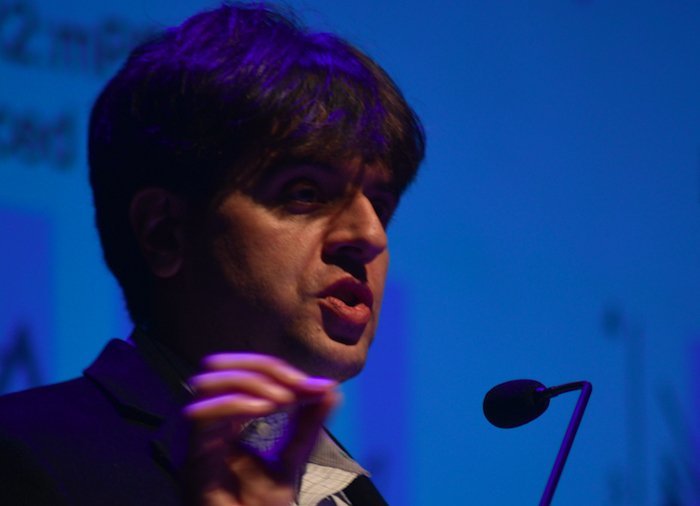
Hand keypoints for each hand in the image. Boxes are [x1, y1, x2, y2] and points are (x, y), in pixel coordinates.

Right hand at [183, 353, 339, 505]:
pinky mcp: (191, 459)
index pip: (243, 374)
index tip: (314, 385)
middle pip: (219, 368)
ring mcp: (197, 440)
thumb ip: (307, 425)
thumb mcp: (292, 459)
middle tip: (298, 385)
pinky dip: (234, 404)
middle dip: (263, 368)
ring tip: (284, 399)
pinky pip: (201, 416)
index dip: (278, 371)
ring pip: (207, 384)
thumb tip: (328, 389)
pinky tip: (265, 410)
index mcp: (227, 421)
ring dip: (250, 382)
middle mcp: (208, 425)